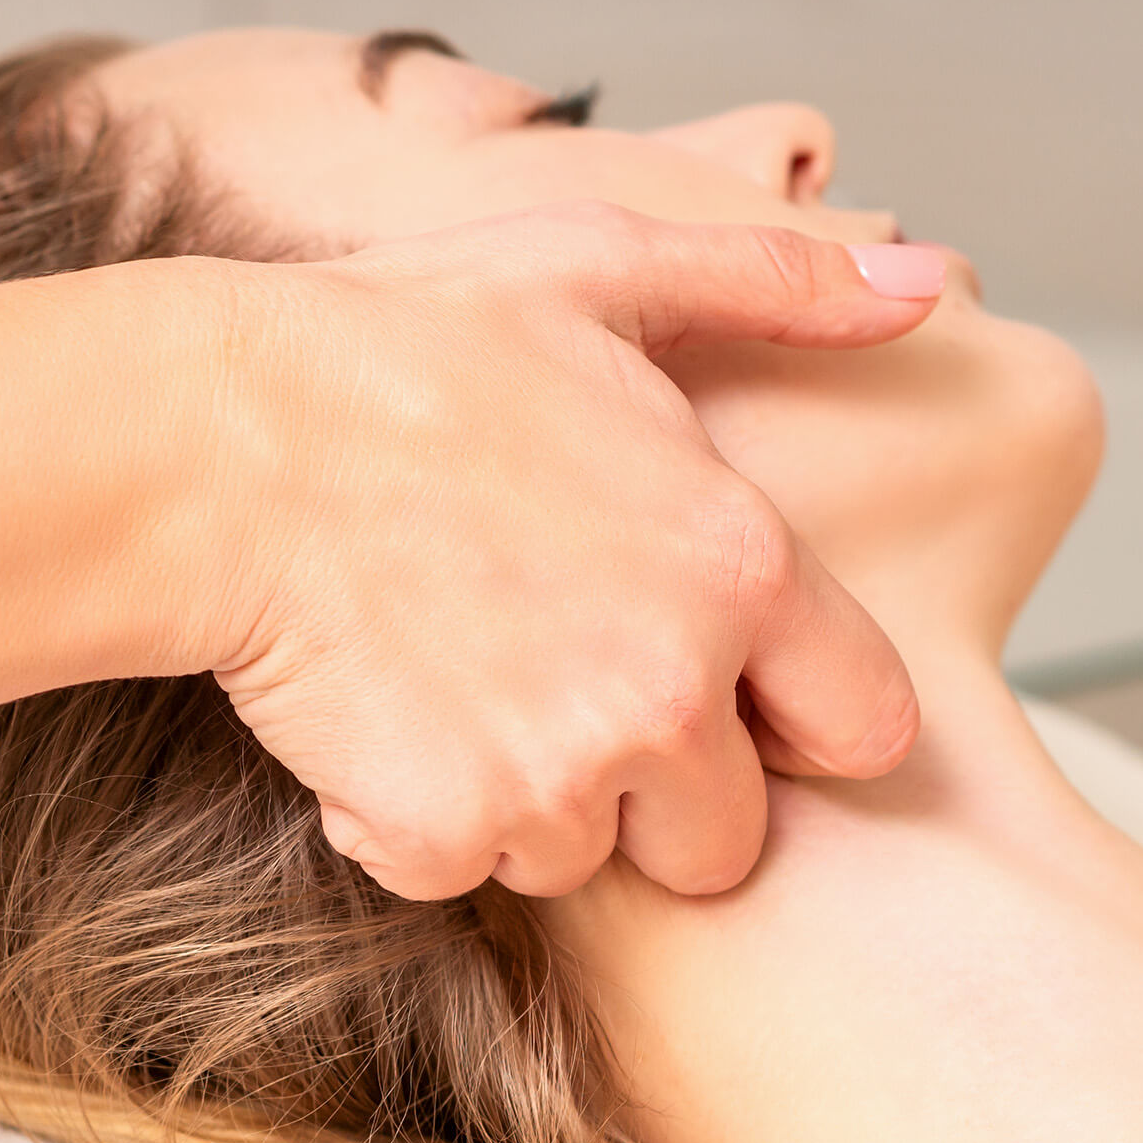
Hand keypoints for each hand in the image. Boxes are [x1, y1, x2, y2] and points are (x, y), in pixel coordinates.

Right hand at [185, 202, 947, 900]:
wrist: (214, 439)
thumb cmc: (402, 342)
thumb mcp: (605, 268)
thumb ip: (780, 289)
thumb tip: (928, 290)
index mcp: (738, 567)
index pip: (866, 726)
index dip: (798, 717)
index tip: (732, 689)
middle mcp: (671, 689)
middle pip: (725, 834)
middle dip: (660, 787)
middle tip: (560, 678)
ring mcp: (560, 772)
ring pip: (587, 856)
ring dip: (534, 798)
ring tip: (459, 670)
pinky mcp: (447, 829)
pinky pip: (463, 873)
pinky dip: (421, 821)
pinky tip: (384, 713)